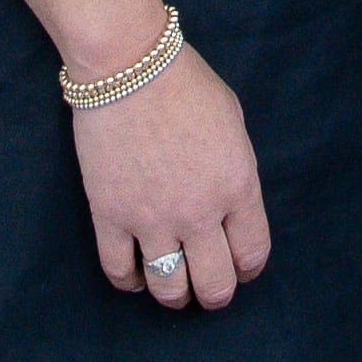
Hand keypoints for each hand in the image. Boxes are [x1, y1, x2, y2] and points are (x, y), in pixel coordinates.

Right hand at [75, 39, 269, 309]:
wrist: (127, 65)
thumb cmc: (186, 84)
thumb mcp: (233, 125)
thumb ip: (235, 173)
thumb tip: (230, 207)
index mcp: (237, 186)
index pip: (252, 253)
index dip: (248, 269)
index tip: (241, 268)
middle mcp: (199, 212)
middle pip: (214, 284)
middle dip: (215, 295)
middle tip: (208, 288)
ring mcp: (152, 218)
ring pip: (169, 288)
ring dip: (175, 296)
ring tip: (174, 290)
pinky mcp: (109, 216)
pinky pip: (119, 271)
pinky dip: (129, 283)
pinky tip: (135, 276)